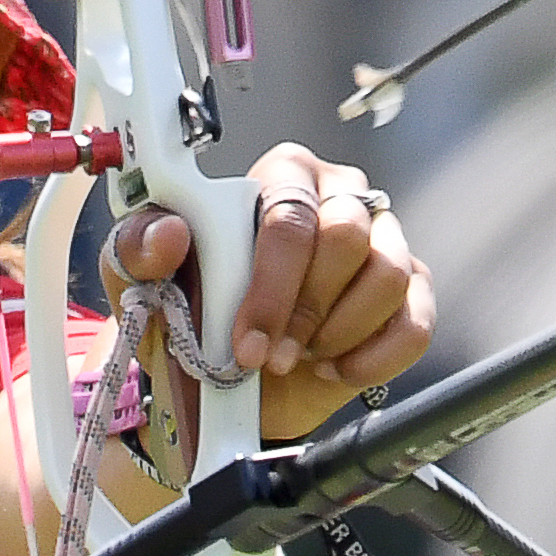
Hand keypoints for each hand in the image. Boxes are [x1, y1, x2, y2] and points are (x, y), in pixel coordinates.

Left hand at [104, 142, 432, 441]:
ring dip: (337, 332)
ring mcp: (383, 242)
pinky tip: (336, 369)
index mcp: (280, 176)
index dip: (270, 284)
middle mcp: (339, 197)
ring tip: (300, 357)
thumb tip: (168, 233)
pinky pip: (415, 322)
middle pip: (345, 236)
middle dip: (304, 310)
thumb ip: (140, 251)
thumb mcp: (144, 284)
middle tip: (272, 357)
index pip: (288, 212)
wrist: (230, 379)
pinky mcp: (412, 292)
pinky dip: (373, 358)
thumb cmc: (192, 314)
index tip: (246, 342)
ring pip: (386, 276)